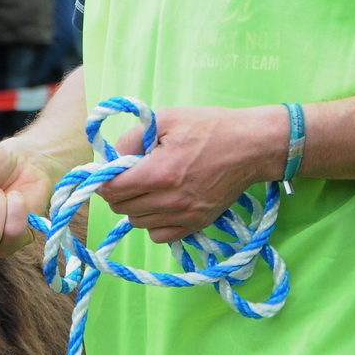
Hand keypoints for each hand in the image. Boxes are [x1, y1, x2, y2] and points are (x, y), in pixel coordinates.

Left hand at [98, 104, 287, 243]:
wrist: (252, 146)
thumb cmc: (210, 126)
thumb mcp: (167, 118)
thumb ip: (133, 137)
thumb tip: (113, 157)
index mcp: (159, 172)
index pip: (111, 189)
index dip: (103, 179)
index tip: (109, 169)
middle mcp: (169, 200)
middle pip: (121, 207)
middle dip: (117, 190)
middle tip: (129, 174)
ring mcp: (184, 216)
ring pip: (137, 222)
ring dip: (134, 206)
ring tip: (147, 186)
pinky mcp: (197, 224)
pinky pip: (159, 236)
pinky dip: (153, 223)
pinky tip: (161, 204)